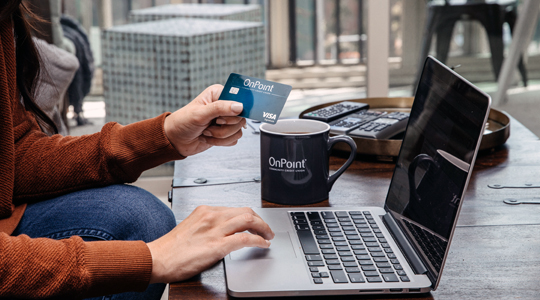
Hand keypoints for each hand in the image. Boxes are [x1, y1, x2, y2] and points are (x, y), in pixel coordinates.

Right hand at [146, 206, 274, 283]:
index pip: (235, 208)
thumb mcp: (191, 227)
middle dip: (260, 220)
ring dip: (263, 228)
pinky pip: (244, 239)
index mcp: (205, 211)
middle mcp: (211, 216)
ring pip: (248, 220)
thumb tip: (224, 231)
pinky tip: (262, 244)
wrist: (157, 259)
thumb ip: (208, 225)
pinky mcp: (217, 246)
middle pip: (246, 211)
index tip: (256, 223)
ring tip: (268, 236)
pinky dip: (258, 240)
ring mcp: (215, 231)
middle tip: (266, 230)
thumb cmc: (171, 248)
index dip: (250, 216)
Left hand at [163, 84, 246, 156]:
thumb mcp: (200, 113)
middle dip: (223, 126)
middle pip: (240, 118)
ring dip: (220, 135)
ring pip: (238, 131)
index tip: (221, 117)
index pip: (238, 100)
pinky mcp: (226, 133)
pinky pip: (234, 140)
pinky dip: (221, 142)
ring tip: (207, 131)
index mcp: (218, 95)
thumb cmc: (182, 122)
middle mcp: (224, 106)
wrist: (176, 140)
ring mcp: (226, 121)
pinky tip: (209, 137)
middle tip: (210, 124)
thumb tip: (239, 106)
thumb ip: (220, 108)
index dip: (234, 111)